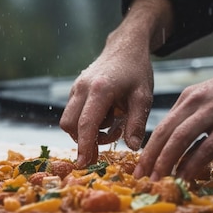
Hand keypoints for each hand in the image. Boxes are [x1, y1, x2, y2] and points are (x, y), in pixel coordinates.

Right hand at [60, 43, 153, 167]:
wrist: (125, 47)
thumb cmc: (137, 71)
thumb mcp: (143, 97)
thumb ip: (137, 123)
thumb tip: (132, 148)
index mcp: (100, 90)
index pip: (86, 124)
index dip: (84, 147)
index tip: (84, 164)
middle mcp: (82, 88)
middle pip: (69, 124)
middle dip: (85, 140)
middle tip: (109, 140)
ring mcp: (76, 88)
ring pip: (69, 120)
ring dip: (87, 131)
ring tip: (113, 124)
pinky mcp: (75, 90)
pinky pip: (73, 113)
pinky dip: (86, 122)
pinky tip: (107, 116)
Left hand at [134, 55, 212, 180]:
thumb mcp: (211, 97)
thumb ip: (196, 117)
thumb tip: (185, 145)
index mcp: (189, 97)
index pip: (161, 126)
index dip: (149, 148)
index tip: (140, 166)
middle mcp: (196, 103)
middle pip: (164, 133)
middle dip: (150, 158)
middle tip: (140, 177)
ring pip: (180, 139)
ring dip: (165, 162)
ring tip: (157, 179)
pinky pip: (207, 147)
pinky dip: (193, 163)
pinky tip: (186, 176)